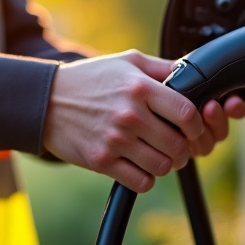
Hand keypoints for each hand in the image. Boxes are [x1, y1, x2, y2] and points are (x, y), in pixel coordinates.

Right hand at [41, 51, 243, 191]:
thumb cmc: (91, 79)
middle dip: (184, 149)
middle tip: (176, 145)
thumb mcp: (127, 62)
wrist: (47, 100)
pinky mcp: (101, 161)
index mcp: (139, 88)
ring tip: (158, 155)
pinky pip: (141, 182)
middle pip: (178, 145)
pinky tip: (140, 166)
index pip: (187, 113)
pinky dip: (146, 178)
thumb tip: (194, 71)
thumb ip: (162, 67)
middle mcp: (129, 115)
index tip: (192, 128)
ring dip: (166, 164)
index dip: (197, 125)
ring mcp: (115, 140)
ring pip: (163, 166)